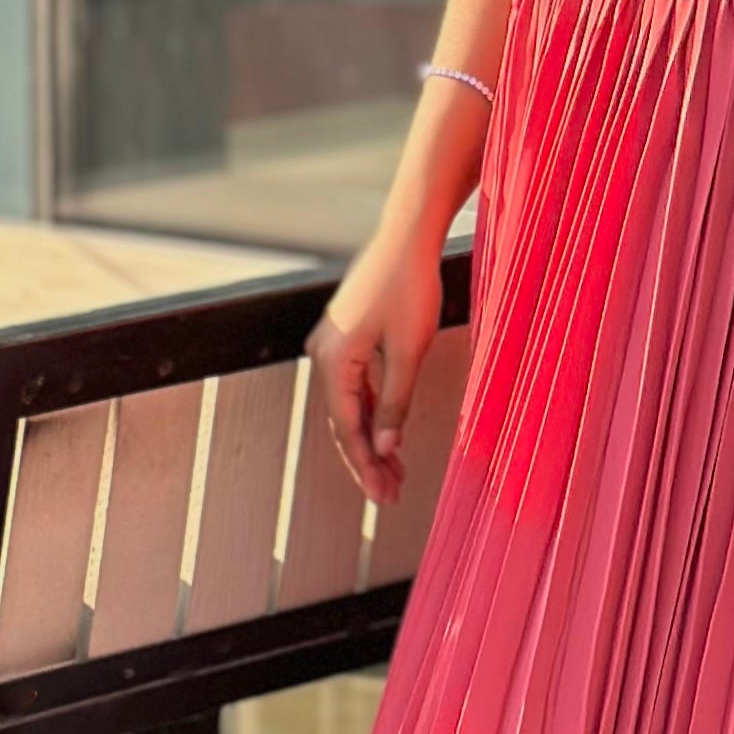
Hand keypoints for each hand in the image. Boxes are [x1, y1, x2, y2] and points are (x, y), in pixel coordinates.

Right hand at [310, 222, 445, 510]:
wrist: (408, 235)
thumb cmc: (411, 287)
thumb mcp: (410, 351)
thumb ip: (396, 401)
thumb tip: (385, 447)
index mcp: (332, 359)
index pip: (347, 427)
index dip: (366, 464)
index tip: (384, 496)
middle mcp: (323, 353)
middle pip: (343, 421)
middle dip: (367, 461)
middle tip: (391, 497)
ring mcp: (332, 344)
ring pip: (350, 406)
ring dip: (372, 440)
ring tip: (395, 475)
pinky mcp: (347, 336)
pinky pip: (356, 386)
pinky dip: (373, 412)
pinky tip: (390, 436)